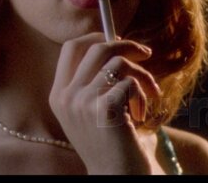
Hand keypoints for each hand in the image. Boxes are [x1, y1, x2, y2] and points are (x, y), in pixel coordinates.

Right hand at [49, 32, 160, 173]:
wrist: (116, 176)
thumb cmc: (111, 142)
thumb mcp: (91, 109)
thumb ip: (94, 80)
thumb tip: (114, 42)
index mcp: (59, 95)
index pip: (71, 48)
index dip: (96, 37)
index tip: (117, 40)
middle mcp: (66, 96)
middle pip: (96, 48)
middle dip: (127, 46)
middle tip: (145, 54)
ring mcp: (82, 102)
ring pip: (118, 63)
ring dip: (142, 76)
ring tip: (148, 96)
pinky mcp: (103, 108)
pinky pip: (130, 82)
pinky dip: (143, 94)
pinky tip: (140, 115)